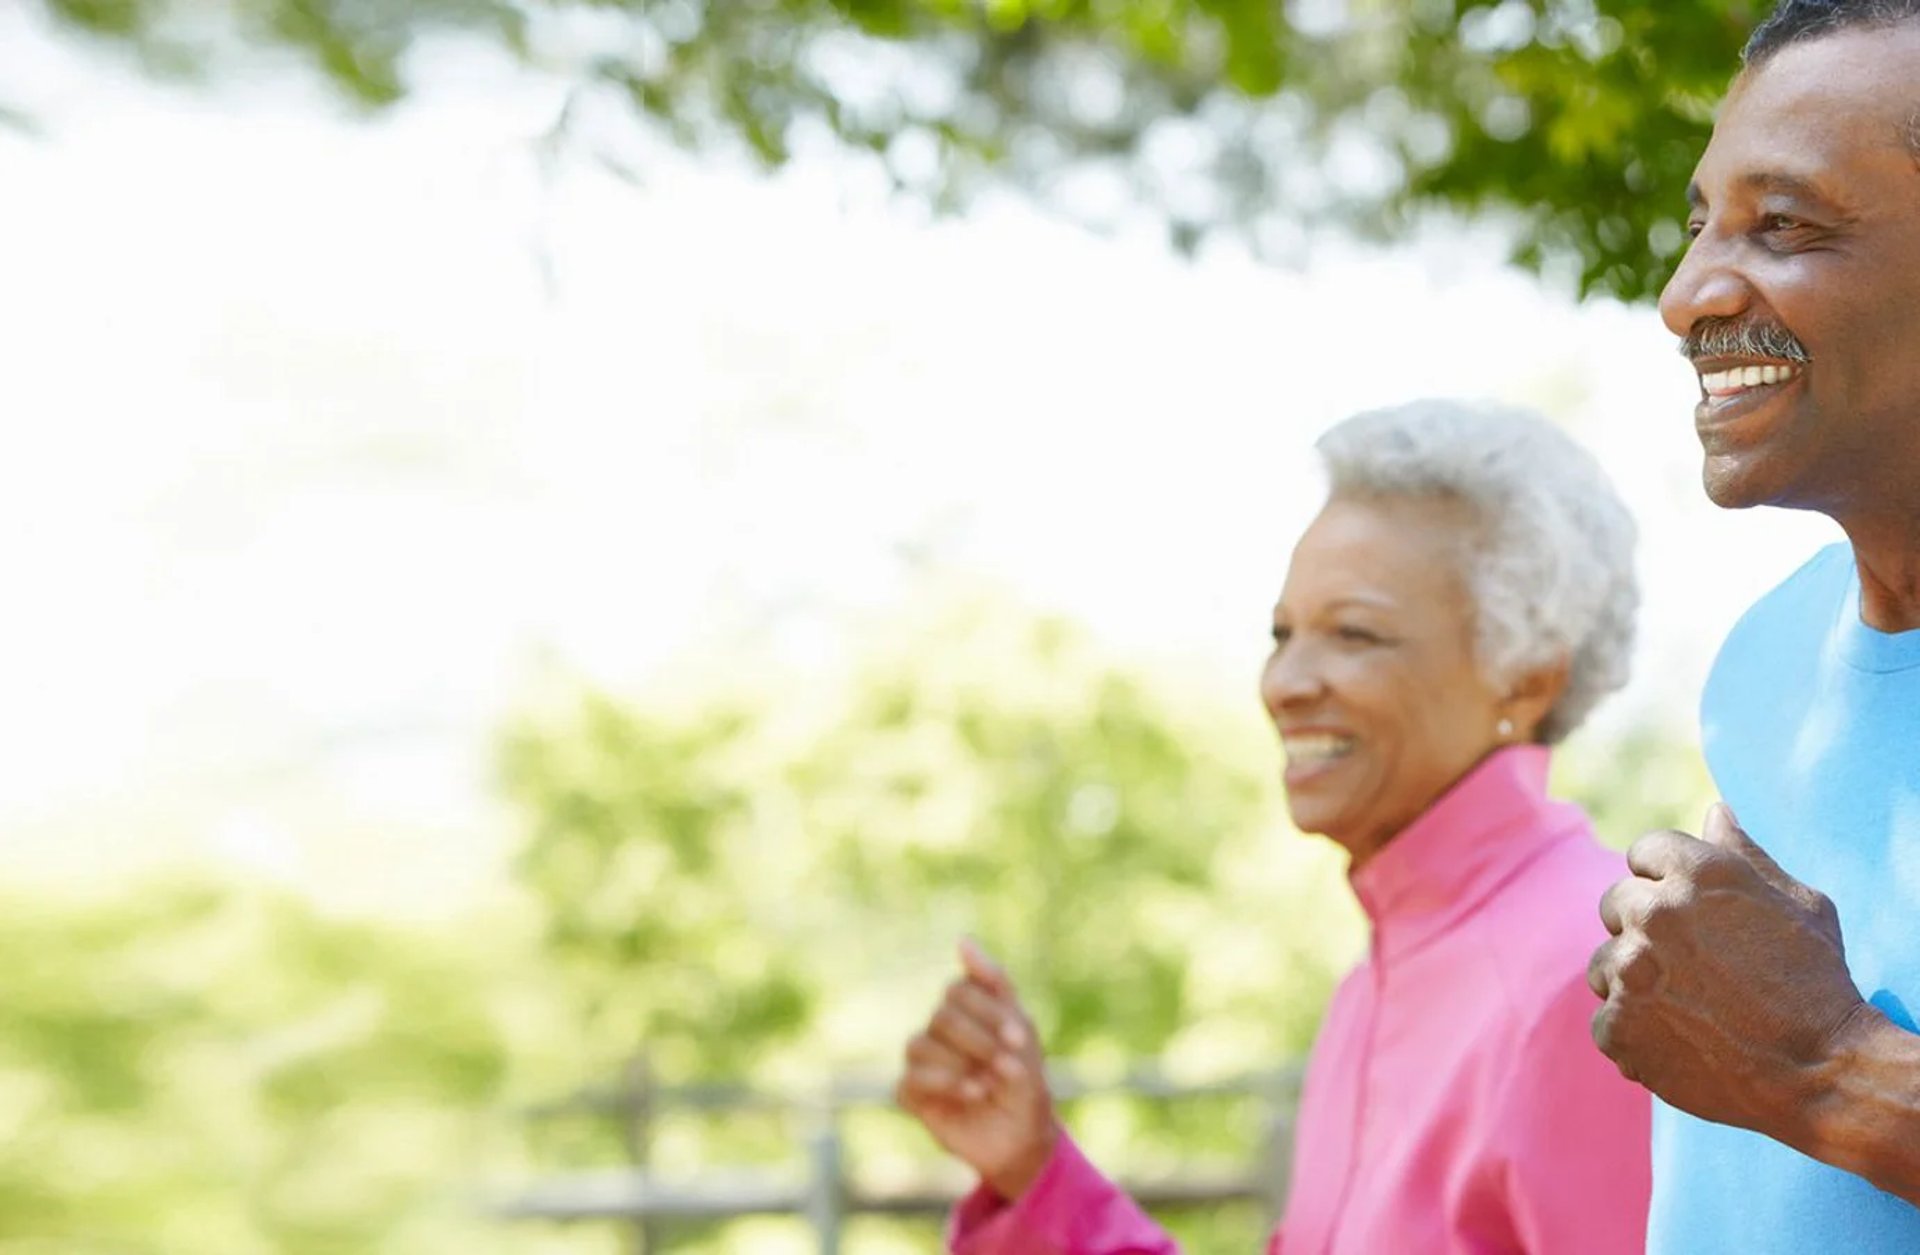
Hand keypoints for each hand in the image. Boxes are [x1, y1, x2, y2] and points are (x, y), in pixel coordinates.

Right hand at [895, 938, 1054, 1199]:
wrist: (1023, 1137)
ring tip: (989, 1086)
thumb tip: (962, 940)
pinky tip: (973, 1095)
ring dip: (961, 1064)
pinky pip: (909, 1078)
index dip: (989, 1012)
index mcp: (965, 1009)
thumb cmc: (1023, 1080)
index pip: (959, 989)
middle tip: (1006, 1067)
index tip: (1018, 1040)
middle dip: (980, 1041)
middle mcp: (938, 1030)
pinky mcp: (912, 1093)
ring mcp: (923, 1061)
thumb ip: (994, 982)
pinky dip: (945, 1084)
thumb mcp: (1020, 1029)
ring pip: (920, 1043)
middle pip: (942, 1015)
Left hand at [1588, 802, 1869, 1139]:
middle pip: (1616, 902)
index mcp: (1697, 872)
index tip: (1689, 910)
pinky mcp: (1616, 1024)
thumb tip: (1714, 813)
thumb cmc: (1816, 983)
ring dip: (1634, 981)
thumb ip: (1745, 854)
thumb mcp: (1798, 905)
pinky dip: (1635, 1034)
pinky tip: (1680, 1042)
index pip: (1645, 850)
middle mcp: (1654, 912)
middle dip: (1644, 927)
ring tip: (1689, 1008)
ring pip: (1603, 963)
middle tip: (1693, 965)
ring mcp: (1630, 969)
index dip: (1665, 878)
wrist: (1819, 1070)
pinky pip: (1606, 1019)